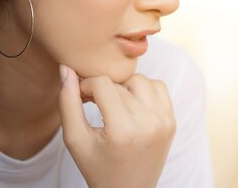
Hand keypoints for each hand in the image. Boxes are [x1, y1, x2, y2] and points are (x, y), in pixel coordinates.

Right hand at [57, 64, 176, 187]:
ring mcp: (164, 121)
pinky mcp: (172, 121)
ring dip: (124, 87)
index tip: (80, 95)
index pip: (102, 84)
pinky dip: (143, 90)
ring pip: (140, 80)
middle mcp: (149, 123)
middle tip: (92, 101)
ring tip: (113, 104)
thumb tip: (65, 69)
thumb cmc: (98, 168)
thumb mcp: (76, 139)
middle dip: (103, 88)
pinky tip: (131, 105)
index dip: (86, 84)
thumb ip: (68, 103)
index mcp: (123, 130)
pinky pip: (158, 87)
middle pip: (120, 83)